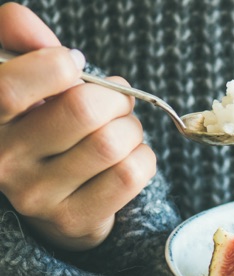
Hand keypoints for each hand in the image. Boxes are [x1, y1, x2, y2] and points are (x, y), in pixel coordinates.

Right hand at [0, 3, 155, 250]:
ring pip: (113, 143)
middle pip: (82, 110)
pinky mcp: (75, 220)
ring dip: (132, 128)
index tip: (75, 66)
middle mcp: (4, 162)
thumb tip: (24, 20)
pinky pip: (131, 174)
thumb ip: (21, 44)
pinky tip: (131, 156)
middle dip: (114, 97)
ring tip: (124, 130)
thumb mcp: (26, 83)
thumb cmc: (44, 128)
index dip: (57, 67)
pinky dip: (144, 157)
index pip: (11, 89)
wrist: (56, 200)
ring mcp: (39, 198)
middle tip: (117, 102)